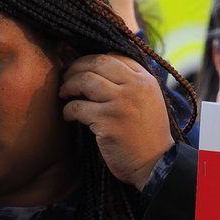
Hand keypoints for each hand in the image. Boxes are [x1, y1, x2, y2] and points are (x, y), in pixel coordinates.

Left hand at [60, 54, 173, 190]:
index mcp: (145, 80)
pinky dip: (68, 110)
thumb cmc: (148, 134)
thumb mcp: (148, 100)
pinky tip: (68, 116)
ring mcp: (121, 103)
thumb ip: (131, 83)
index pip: (114, 56)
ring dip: (68, 86)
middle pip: (97, 62)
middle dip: (75, 68)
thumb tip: (99, 68)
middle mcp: (135, 87)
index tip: (80, 68)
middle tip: (66, 78)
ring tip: (64, 95)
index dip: (92, 59)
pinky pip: (77, 107)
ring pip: (84, 81)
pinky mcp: (108, 121)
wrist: (155, 163)